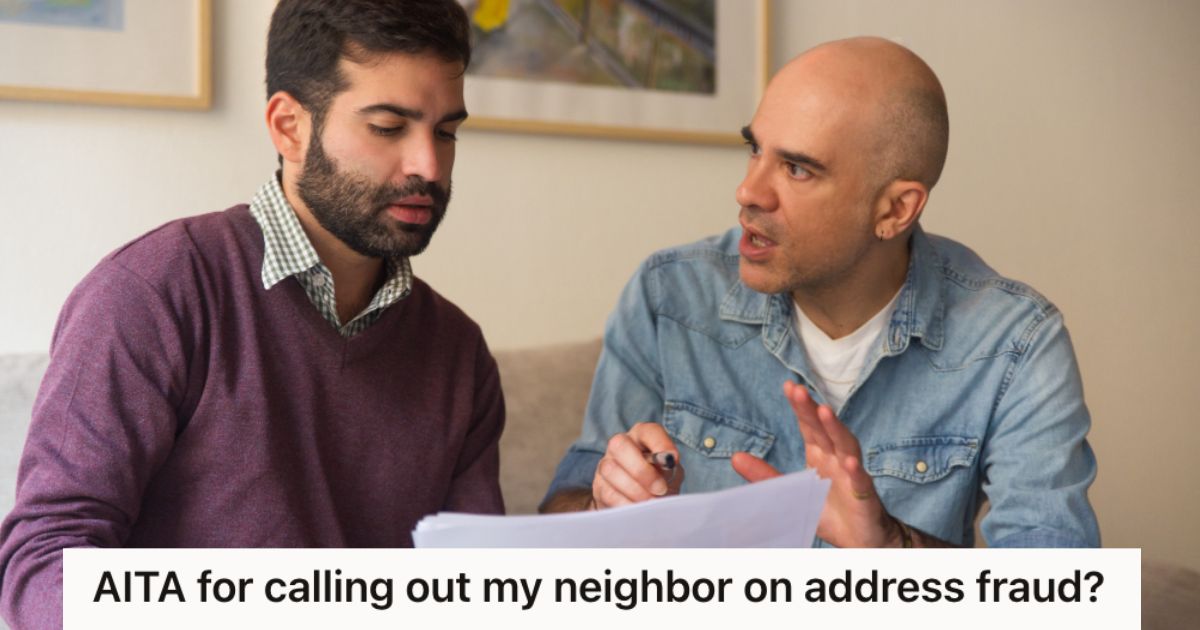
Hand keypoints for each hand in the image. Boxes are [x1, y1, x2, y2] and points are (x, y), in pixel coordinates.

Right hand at [591, 422, 684, 508]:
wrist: (640, 501)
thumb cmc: (658, 481)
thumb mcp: (670, 472)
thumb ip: (670, 467)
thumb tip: (667, 462)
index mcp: (641, 436)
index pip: (649, 431)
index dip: (660, 443)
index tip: (672, 460)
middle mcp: (619, 445)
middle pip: (620, 445)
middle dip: (641, 469)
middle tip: (660, 488)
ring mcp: (605, 464)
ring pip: (611, 470)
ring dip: (635, 490)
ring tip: (651, 502)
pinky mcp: (598, 486)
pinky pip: (607, 493)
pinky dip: (626, 503)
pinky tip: (639, 509)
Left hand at [731, 381, 899, 546]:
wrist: (858, 538)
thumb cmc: (827, 510)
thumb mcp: (791, 492)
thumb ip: (765, 475)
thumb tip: (735, 457)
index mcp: (819, 454)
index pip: (808, 426)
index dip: (800, 407)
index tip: (789, 386)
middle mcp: (836, 458)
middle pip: (824, 429)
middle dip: (812, 409)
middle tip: (799, 390)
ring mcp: (851, 474)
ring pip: (846, 446)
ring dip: (836, 429)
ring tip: (825, 412)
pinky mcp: (864, 495)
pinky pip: (860, 481)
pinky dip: (856, 471)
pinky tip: (849, 461)